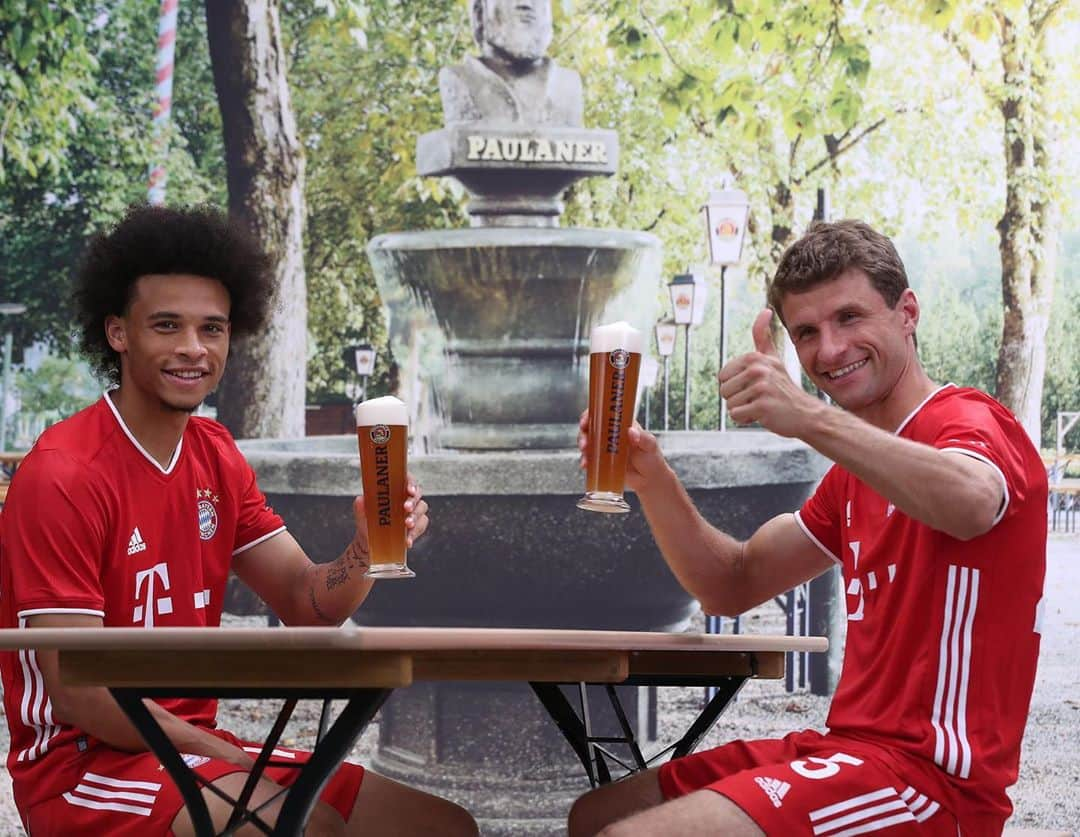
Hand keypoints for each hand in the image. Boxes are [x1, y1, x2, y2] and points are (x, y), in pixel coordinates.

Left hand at [349, 475, 428, 561]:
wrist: (370, 543)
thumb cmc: (368, 523)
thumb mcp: (362, 515)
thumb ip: (360, 508)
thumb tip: (360, 500)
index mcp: (394, 490)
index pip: (406, 480)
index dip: (410, 482)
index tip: (409, 489)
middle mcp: (405, 499)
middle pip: (417, 494)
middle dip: (413, 501)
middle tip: (406, 508)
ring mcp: (413, 512)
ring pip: (421, 509)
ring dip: (415, 517)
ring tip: (407, 525)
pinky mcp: (417, 526)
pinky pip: (421, 526)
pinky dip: (415, 533)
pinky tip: (407, 540)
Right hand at [578, 410, 668, 492]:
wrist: (650, 479)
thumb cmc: (652, 457)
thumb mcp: (650, 445)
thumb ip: (642, 437)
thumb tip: (631, 431)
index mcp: (622, 424)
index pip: (604, 412)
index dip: (592, 414)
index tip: (586, 420)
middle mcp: (611, 433)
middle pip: (591, 426)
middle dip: (583, 433)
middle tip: (584, 443)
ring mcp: (605, 446)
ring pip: (588, 441)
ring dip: (583, 447)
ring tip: (585, 456)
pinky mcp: (602, 460)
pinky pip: (589, 457)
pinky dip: (585, 460)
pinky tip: (585, 465)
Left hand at [718, 309, 820, 437]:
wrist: (804, 412)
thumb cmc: (783, 387)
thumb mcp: (773, 359)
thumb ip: (763, 337)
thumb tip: (765, 310)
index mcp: (754, 358)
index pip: (722, 377)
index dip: (734, 386)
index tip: (754, 385)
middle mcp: (758, 370)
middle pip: (724, 390)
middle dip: (737, 398)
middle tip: (758, 397)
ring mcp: (761, 388)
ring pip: (730, 404)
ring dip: (742, 409)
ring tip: (761, 405)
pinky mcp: (762, 406)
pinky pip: (736, 415)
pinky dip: (746, 419)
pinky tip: (762, 414)